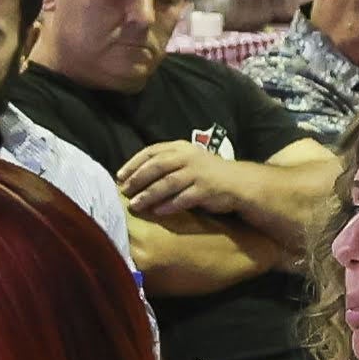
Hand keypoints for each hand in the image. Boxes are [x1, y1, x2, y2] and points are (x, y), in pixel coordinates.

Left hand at [117, 140, 259, 228]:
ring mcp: (198, 173)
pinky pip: (184, 198)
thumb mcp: (186, 161)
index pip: (152, 151)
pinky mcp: (206, 189)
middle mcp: (188, 157)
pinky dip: (169, 205)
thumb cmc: (206, 174)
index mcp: (180, 148)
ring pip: (168, 183)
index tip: (119, 176)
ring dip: (149, 194)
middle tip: (124, 191)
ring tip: (135, 205)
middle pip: (157, 166)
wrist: (239, 183)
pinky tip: (157, 212)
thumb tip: (133, 178)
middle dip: (138, 179)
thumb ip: (164, 164)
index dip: (133, 163)